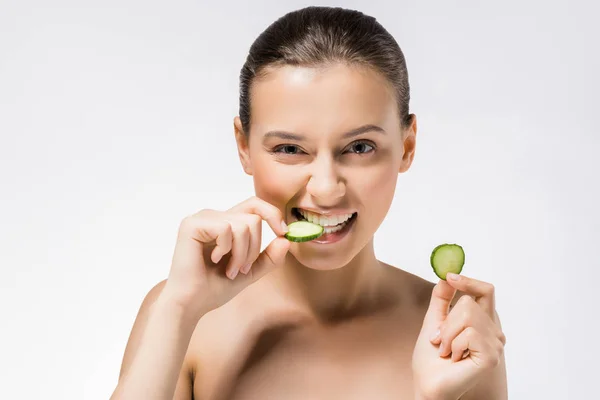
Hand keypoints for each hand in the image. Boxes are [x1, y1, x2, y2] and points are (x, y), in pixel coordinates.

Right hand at [161, 196, 289, 318]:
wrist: (191, 304)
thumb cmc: (214, 288)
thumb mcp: (250, 271)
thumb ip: (269, 257)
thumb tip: (286, 240)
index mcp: (226, 223)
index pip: (255, 205)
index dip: (273, 215)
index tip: (283, 233)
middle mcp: (214, 216)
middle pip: (254, 216)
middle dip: (254, 248)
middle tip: (241, 269)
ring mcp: (202, 218)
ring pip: (244, 224)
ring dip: (241, 253)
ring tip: (228, 269)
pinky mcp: (192, 224)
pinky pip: (227, 228)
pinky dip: (227, 250)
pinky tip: (213, 260)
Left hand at [412, 274, 505, 399]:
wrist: (427, 383)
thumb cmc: (431, 357)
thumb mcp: (435, 321)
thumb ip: (442, 299)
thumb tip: (447, 276)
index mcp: (482, 321)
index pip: (486, 291)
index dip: (470, 281)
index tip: (450, 277)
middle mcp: (493, 332)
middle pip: (469, 302)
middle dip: (447, 320)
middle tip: (440, 340)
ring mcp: (495, 344)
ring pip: (468, 315)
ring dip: (448, 334)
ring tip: (448, 352)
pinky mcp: (492, 356)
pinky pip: (469, 333)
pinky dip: (454, 345)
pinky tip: (455, 359)